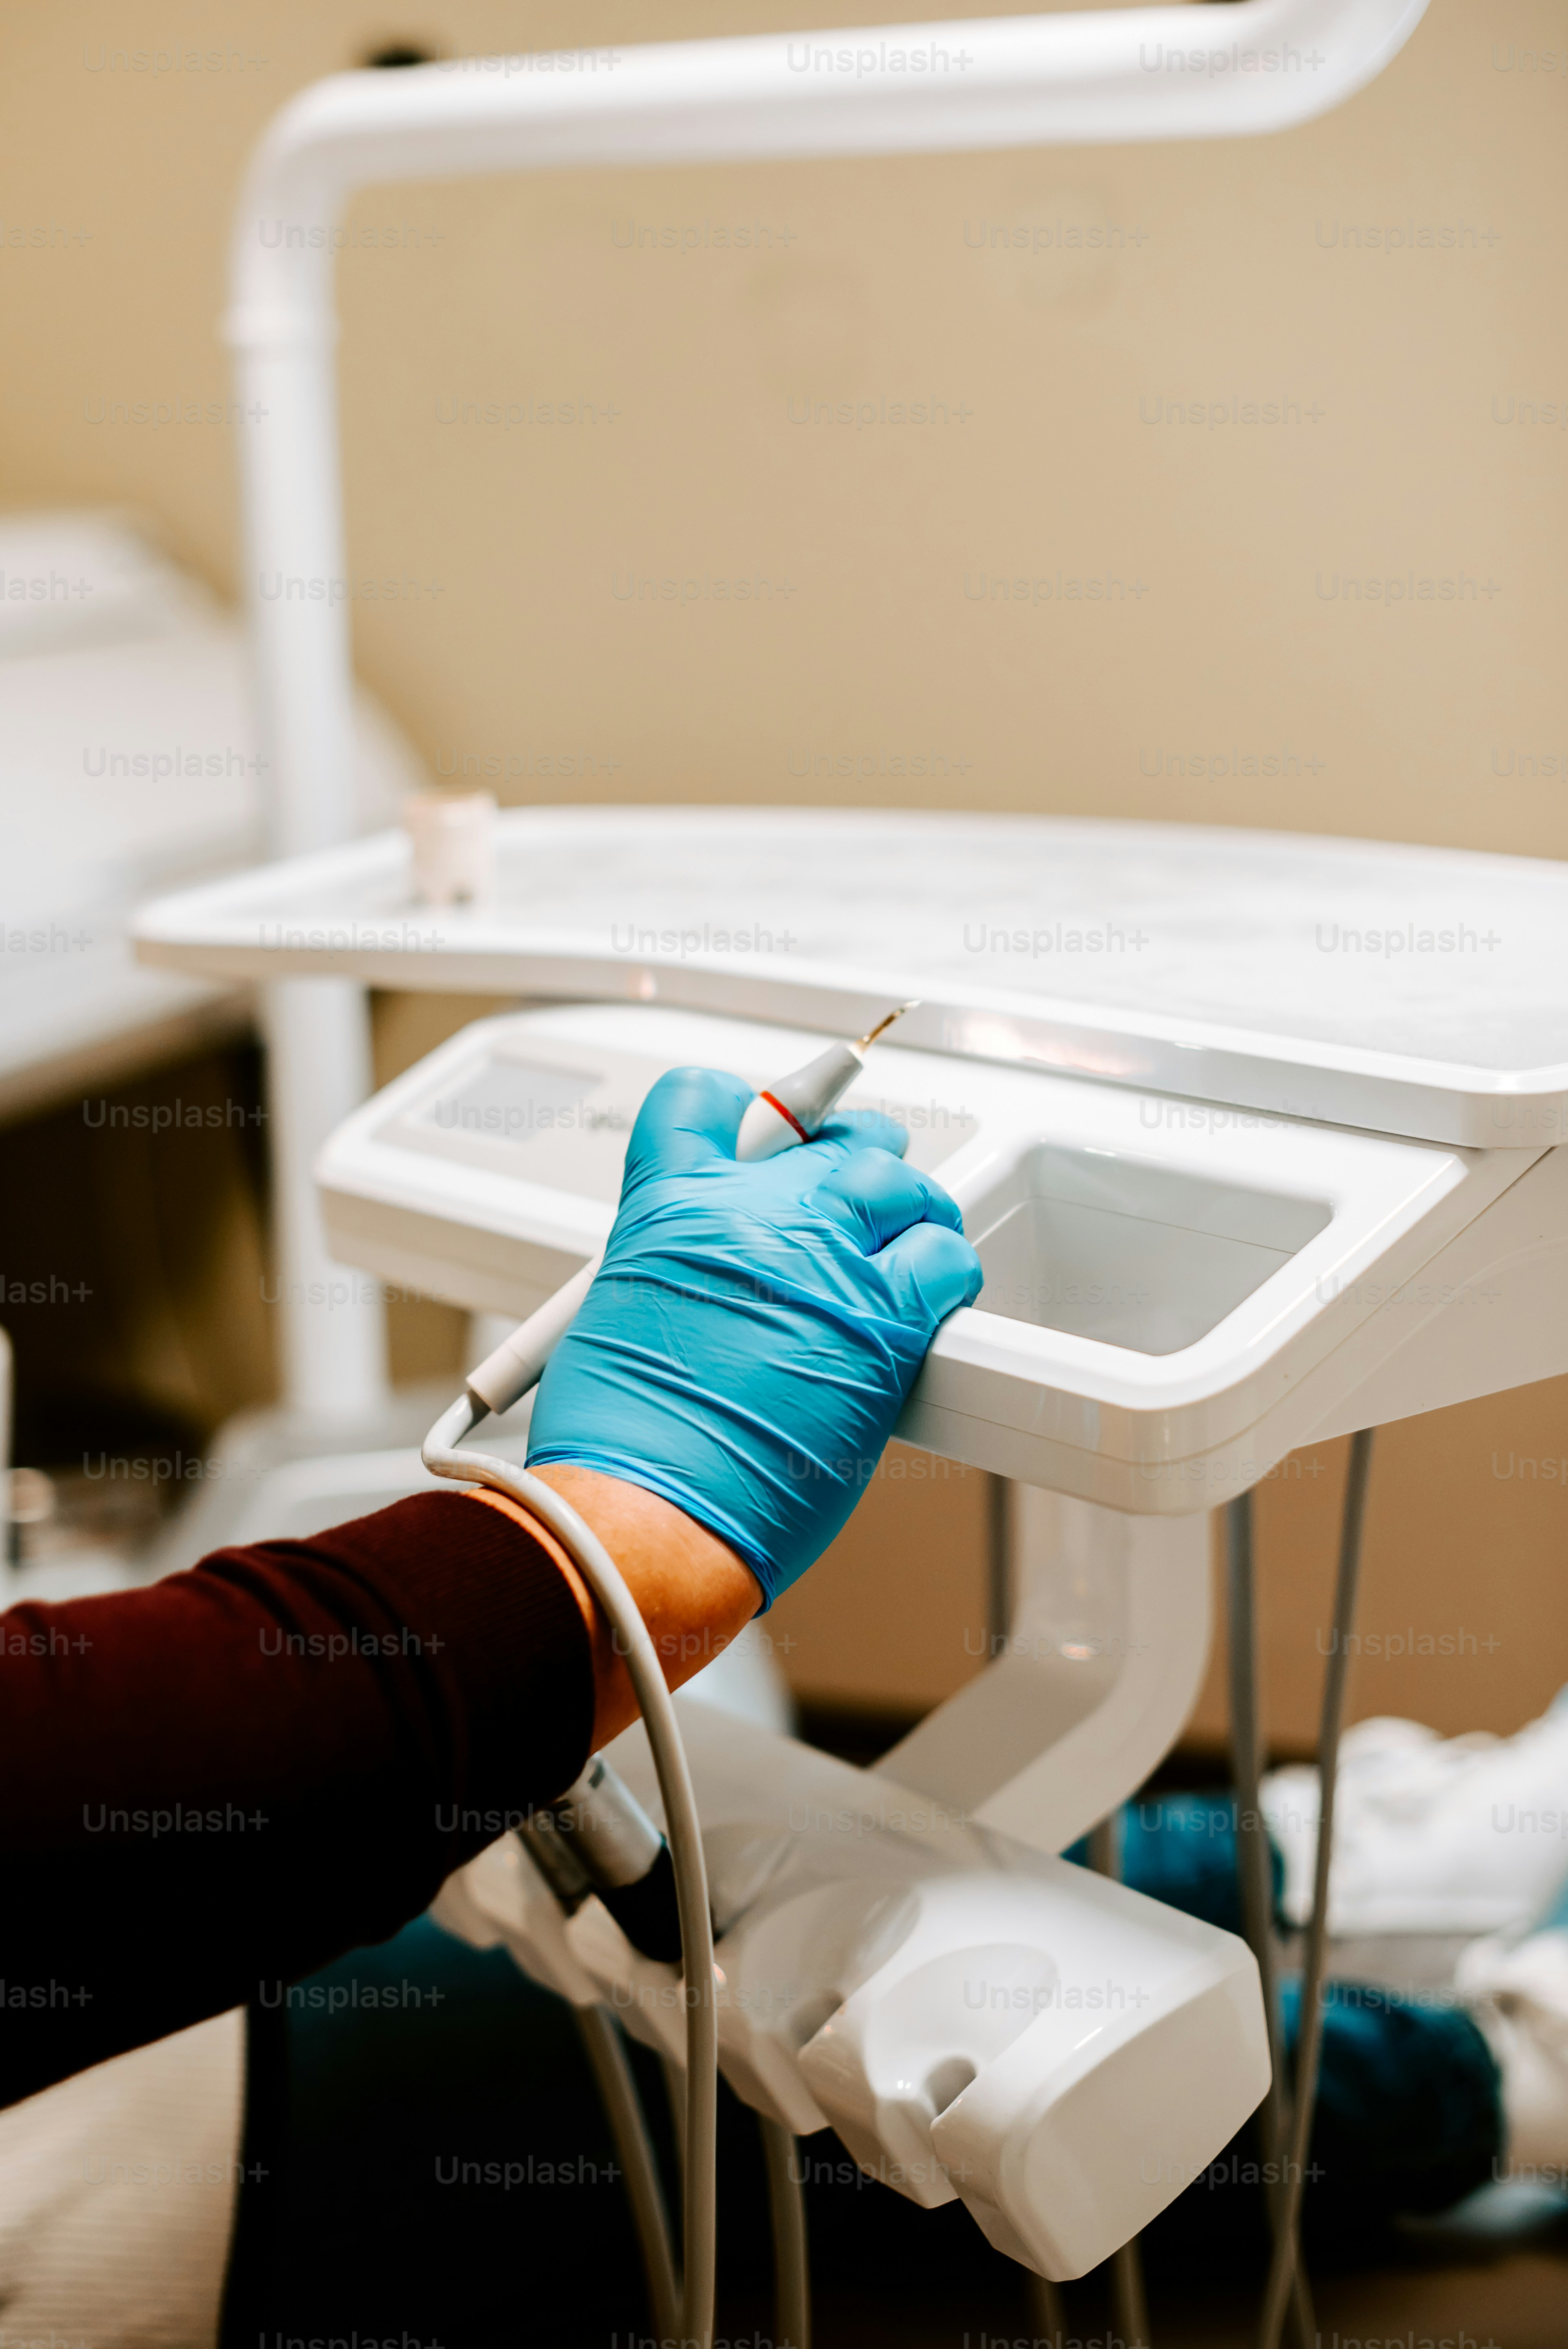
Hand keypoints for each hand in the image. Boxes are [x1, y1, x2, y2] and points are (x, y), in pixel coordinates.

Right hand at [526, 1065, 982, 1604]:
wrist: (643, 1512)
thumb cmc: (620, 1444)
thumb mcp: (610, 1316)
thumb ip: (672, 1272)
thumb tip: (706, 1284)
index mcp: (668, 1206)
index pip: (701, 1099)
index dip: (742, 1106)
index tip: (766, 1127)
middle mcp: (749, 1214)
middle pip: (829, 1137)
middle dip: (848, 1158)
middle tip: (853, 1197)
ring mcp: (821, 1261)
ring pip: (898, 1185)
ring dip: (905, 1210)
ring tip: (899, 1245)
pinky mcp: (881, 1322)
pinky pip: (945, 1256)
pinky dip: (946, 1267)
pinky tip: (931, 1294)